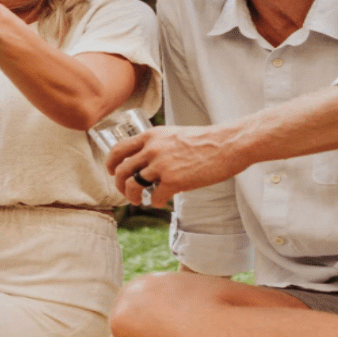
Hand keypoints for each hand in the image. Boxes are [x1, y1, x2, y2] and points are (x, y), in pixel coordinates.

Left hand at [105, 124, 244, 207]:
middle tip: (125, 192)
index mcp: (151, 136)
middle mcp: (152, 149)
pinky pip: (154, 197)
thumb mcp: (174, 134)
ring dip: (132, 197)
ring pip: (133, 185)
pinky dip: (155, 202)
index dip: (110, 162)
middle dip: (119, 184)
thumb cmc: (205, 140)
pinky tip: (162, 201)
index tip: (111, 171)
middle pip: (121, 170)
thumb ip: (158, 144)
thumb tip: (147, 158)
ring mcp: (161, 166)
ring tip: (139, 201)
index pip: (119, 149)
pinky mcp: (173, 181)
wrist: (226, 145)